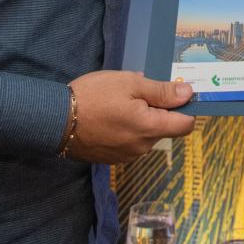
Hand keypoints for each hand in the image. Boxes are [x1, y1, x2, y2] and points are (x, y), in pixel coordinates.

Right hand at [62, 71, 195, 163]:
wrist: (55, 120)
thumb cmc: (94, 96)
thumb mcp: (130, 84)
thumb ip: (162, 91)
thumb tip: (188, 93)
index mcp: (150, 128)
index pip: (185, 125)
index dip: (186, 108)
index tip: (177, 94)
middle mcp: (142, 147)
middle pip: (164, 128)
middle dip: (157, 110)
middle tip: (136, 91)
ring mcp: (126, 156)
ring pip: (146, 135)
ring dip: (141, 118)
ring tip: (118, 102)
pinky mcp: (112, 159)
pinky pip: (130, 141)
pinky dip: (127, 128)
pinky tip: (109, 115)